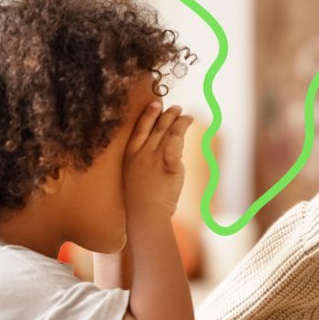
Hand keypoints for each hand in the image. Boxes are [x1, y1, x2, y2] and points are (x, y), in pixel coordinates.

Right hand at [125, 101, 194, 218]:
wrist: (145, 215)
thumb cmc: (141, 200)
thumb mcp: (136, 175)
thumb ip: (146, 160)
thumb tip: (164, 147)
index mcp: (131, 156)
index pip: (140, 129)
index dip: (148, 115)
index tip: (155, 104)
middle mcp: (142, 154)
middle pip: (156, 128)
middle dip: (167, 115)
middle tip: (176, 108)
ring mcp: (155, 160)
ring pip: (168, 133)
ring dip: (178, 122)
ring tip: (186, 116)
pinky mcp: (170, 167)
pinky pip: (176, 147)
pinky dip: (181, 134)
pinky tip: (188, 124)